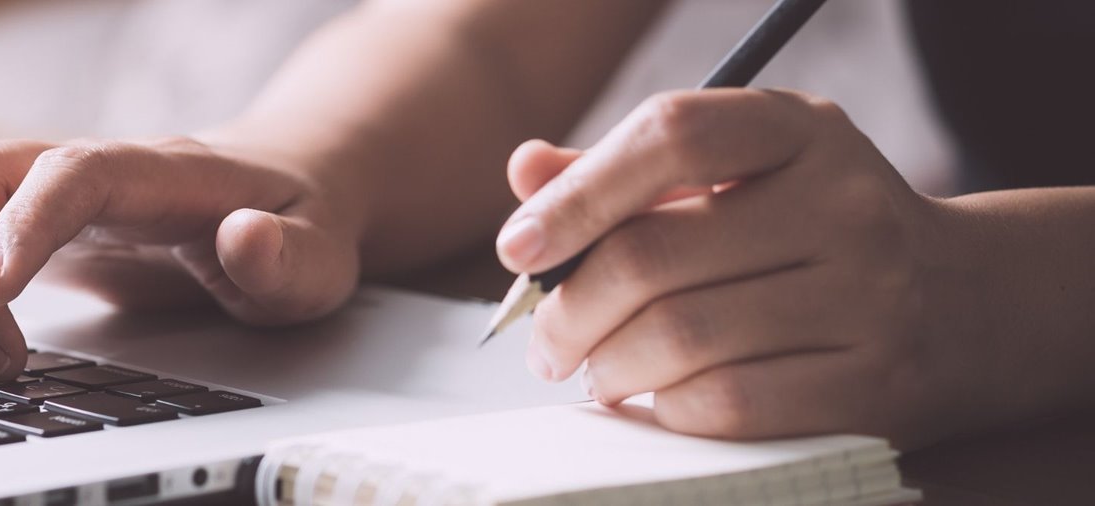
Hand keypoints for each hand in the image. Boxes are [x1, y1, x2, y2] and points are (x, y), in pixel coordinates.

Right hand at [0, 136, 361, 379]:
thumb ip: (285, 256)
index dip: (17, 229)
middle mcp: (81, 164)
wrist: (274, 197)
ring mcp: (36, 182)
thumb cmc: (289, 228)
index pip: (69, 175)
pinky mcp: (10, 213)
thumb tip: (245, 236)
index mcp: (155, 171)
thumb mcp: (313, 257)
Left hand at [496, 89, 968, 446]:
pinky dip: (666, 408)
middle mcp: (844, 202)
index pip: (671, 134)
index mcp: (799, 130)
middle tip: (546, 339)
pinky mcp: (875, 382)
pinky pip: (729, 404)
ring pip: (681, 338)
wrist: (968, 302)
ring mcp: (869, 295)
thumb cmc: (815, 230)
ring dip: (607, 365)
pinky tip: (654, 398)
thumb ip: (629, 172)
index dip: (578, 194)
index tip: (521, 247)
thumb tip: (526, 173)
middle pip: (654, 255)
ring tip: (594, 368)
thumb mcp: (740, 173)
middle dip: (569, 309)